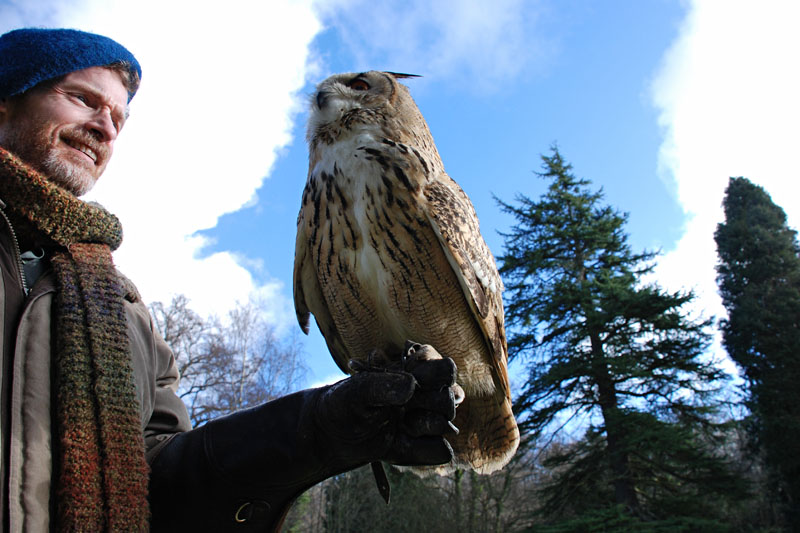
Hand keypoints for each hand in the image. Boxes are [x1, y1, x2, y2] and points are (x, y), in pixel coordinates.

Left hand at [315, 341, 459, 466]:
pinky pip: (439, 451)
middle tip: (400, 408)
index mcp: (415, 372)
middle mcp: (426, 395)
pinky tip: (399, 444)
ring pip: (445, 425)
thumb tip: (412, 386)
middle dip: (425, 405)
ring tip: (398, 424)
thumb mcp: (355, 392)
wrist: (333, 434)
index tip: (412, 381)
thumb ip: (381, 386)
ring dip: (421, 427)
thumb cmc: (344, 403)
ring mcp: (426, 421)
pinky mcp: (423, 446)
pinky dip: (421, 450)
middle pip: (449, 399)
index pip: (445, 370)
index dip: (434, 375)